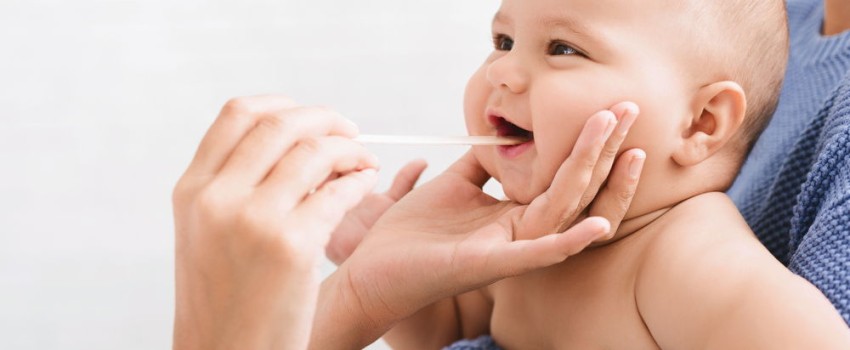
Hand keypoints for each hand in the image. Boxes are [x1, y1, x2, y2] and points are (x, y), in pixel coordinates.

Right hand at [172, 96, 378, 349]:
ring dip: (350, 150)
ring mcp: (253, 220)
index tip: (312, 119)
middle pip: (281, 124)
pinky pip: (338, 193)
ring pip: (315, 152)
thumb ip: (231, 185)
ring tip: (364, 162)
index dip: (284, 105)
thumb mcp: (205, 234)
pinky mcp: (291, 247)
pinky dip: (360, 180)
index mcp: (192, 190)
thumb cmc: (225, 301)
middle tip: (350, 132)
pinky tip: (367, 184)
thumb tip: (288, 141)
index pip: (238, 113)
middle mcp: (216, 198)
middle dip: (326, 119)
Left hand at [311, 102, 644, 347]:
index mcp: (513, 215)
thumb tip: (503, 134)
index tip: (612, 108)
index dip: (588, 144)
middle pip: (573, 188)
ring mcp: (508, 250)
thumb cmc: (413, 232)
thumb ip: (482, 163)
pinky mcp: (489, 264)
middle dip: (603, 148)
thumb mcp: (453, 185)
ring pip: (562, 210)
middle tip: (631, 109)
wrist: (376, 269)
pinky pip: (536, 253)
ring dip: (592, 177)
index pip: (561, 176)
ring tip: (621, 144)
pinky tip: (597, 224)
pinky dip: (568, 241)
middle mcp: (519, 233)